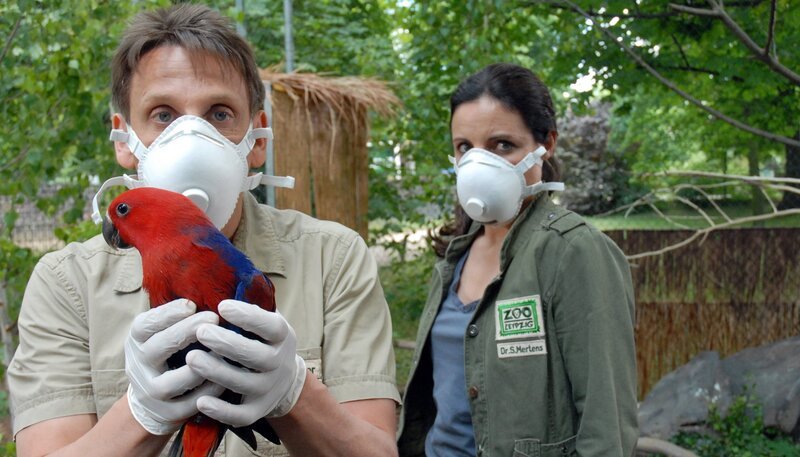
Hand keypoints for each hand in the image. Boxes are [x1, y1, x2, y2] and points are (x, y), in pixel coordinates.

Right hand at [125, 298, 224, 434]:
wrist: (153, 399)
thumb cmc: (168, 354)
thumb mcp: (162, 333)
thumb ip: (178, 318)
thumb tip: (208, 290)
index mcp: (136, 341)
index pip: (145, 325)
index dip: (167, 314)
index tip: (191, 304)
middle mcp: (138, 365)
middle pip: (158, 347)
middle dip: (186, 331)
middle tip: (212, 317)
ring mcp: (151, 392)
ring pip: (171, 381)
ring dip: (199, 365)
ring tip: (221, 349)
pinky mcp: (167, 412)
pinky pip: (189, 403)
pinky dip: (208, 390)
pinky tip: (225, 378)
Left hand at [187, 299, 306, 427]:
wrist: (283, 381)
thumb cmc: (264, 342)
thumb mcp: (268, 323)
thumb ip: (251, 311)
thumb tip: (225, 283)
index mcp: (283, 337)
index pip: (270, 326)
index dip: (248, 317)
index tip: (222, 306)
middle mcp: (280, 363)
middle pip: (255, 356)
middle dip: (226, 343)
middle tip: (201, 331)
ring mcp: (269, 389)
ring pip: (243, 383)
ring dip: (216, 371)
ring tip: (191, 357)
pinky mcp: (257, 410)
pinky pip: (239, 415)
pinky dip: (221, 410)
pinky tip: (200, 400)